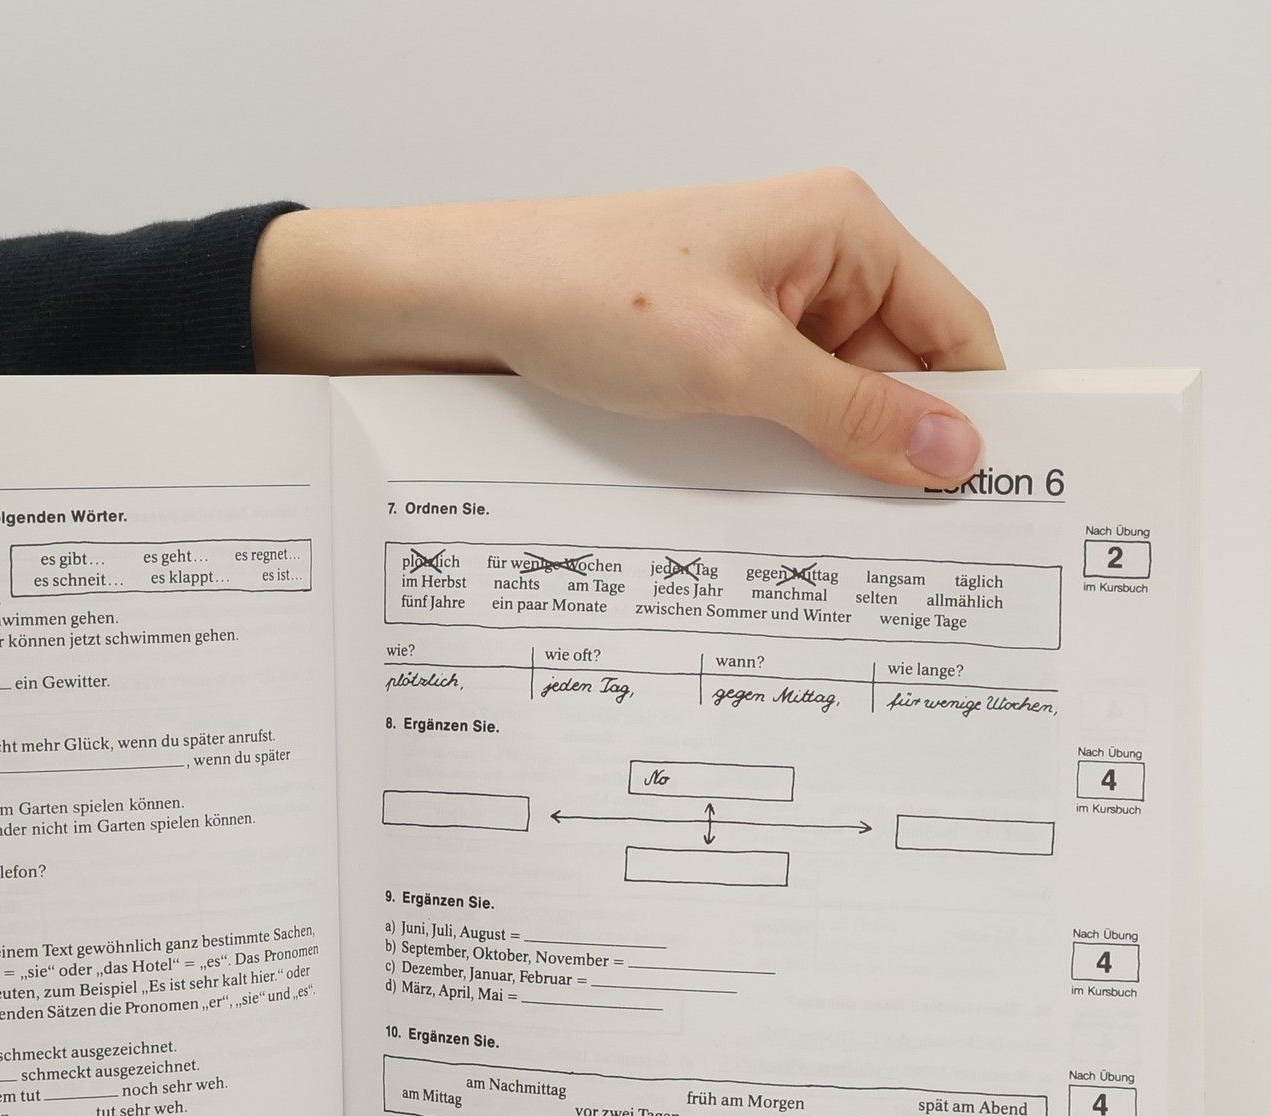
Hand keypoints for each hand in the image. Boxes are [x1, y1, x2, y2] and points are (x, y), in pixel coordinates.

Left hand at [252, 169, 1001, 486]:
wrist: (466, 303)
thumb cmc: (586, 295)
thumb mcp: (738, 364)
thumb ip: (851, 414)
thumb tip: (952, 451)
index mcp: (843, 231)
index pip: (953, 330)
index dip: (972, 414)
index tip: (985, 500)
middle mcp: (812, 264)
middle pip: (896, 376)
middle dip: (896, 453)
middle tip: (910, 549)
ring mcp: (758, 311)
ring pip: (831, 405)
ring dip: (831, 465)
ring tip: (837, 538)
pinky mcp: (710, 354)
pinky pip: (774, 415)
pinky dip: (778, 462)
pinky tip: (773, 513)